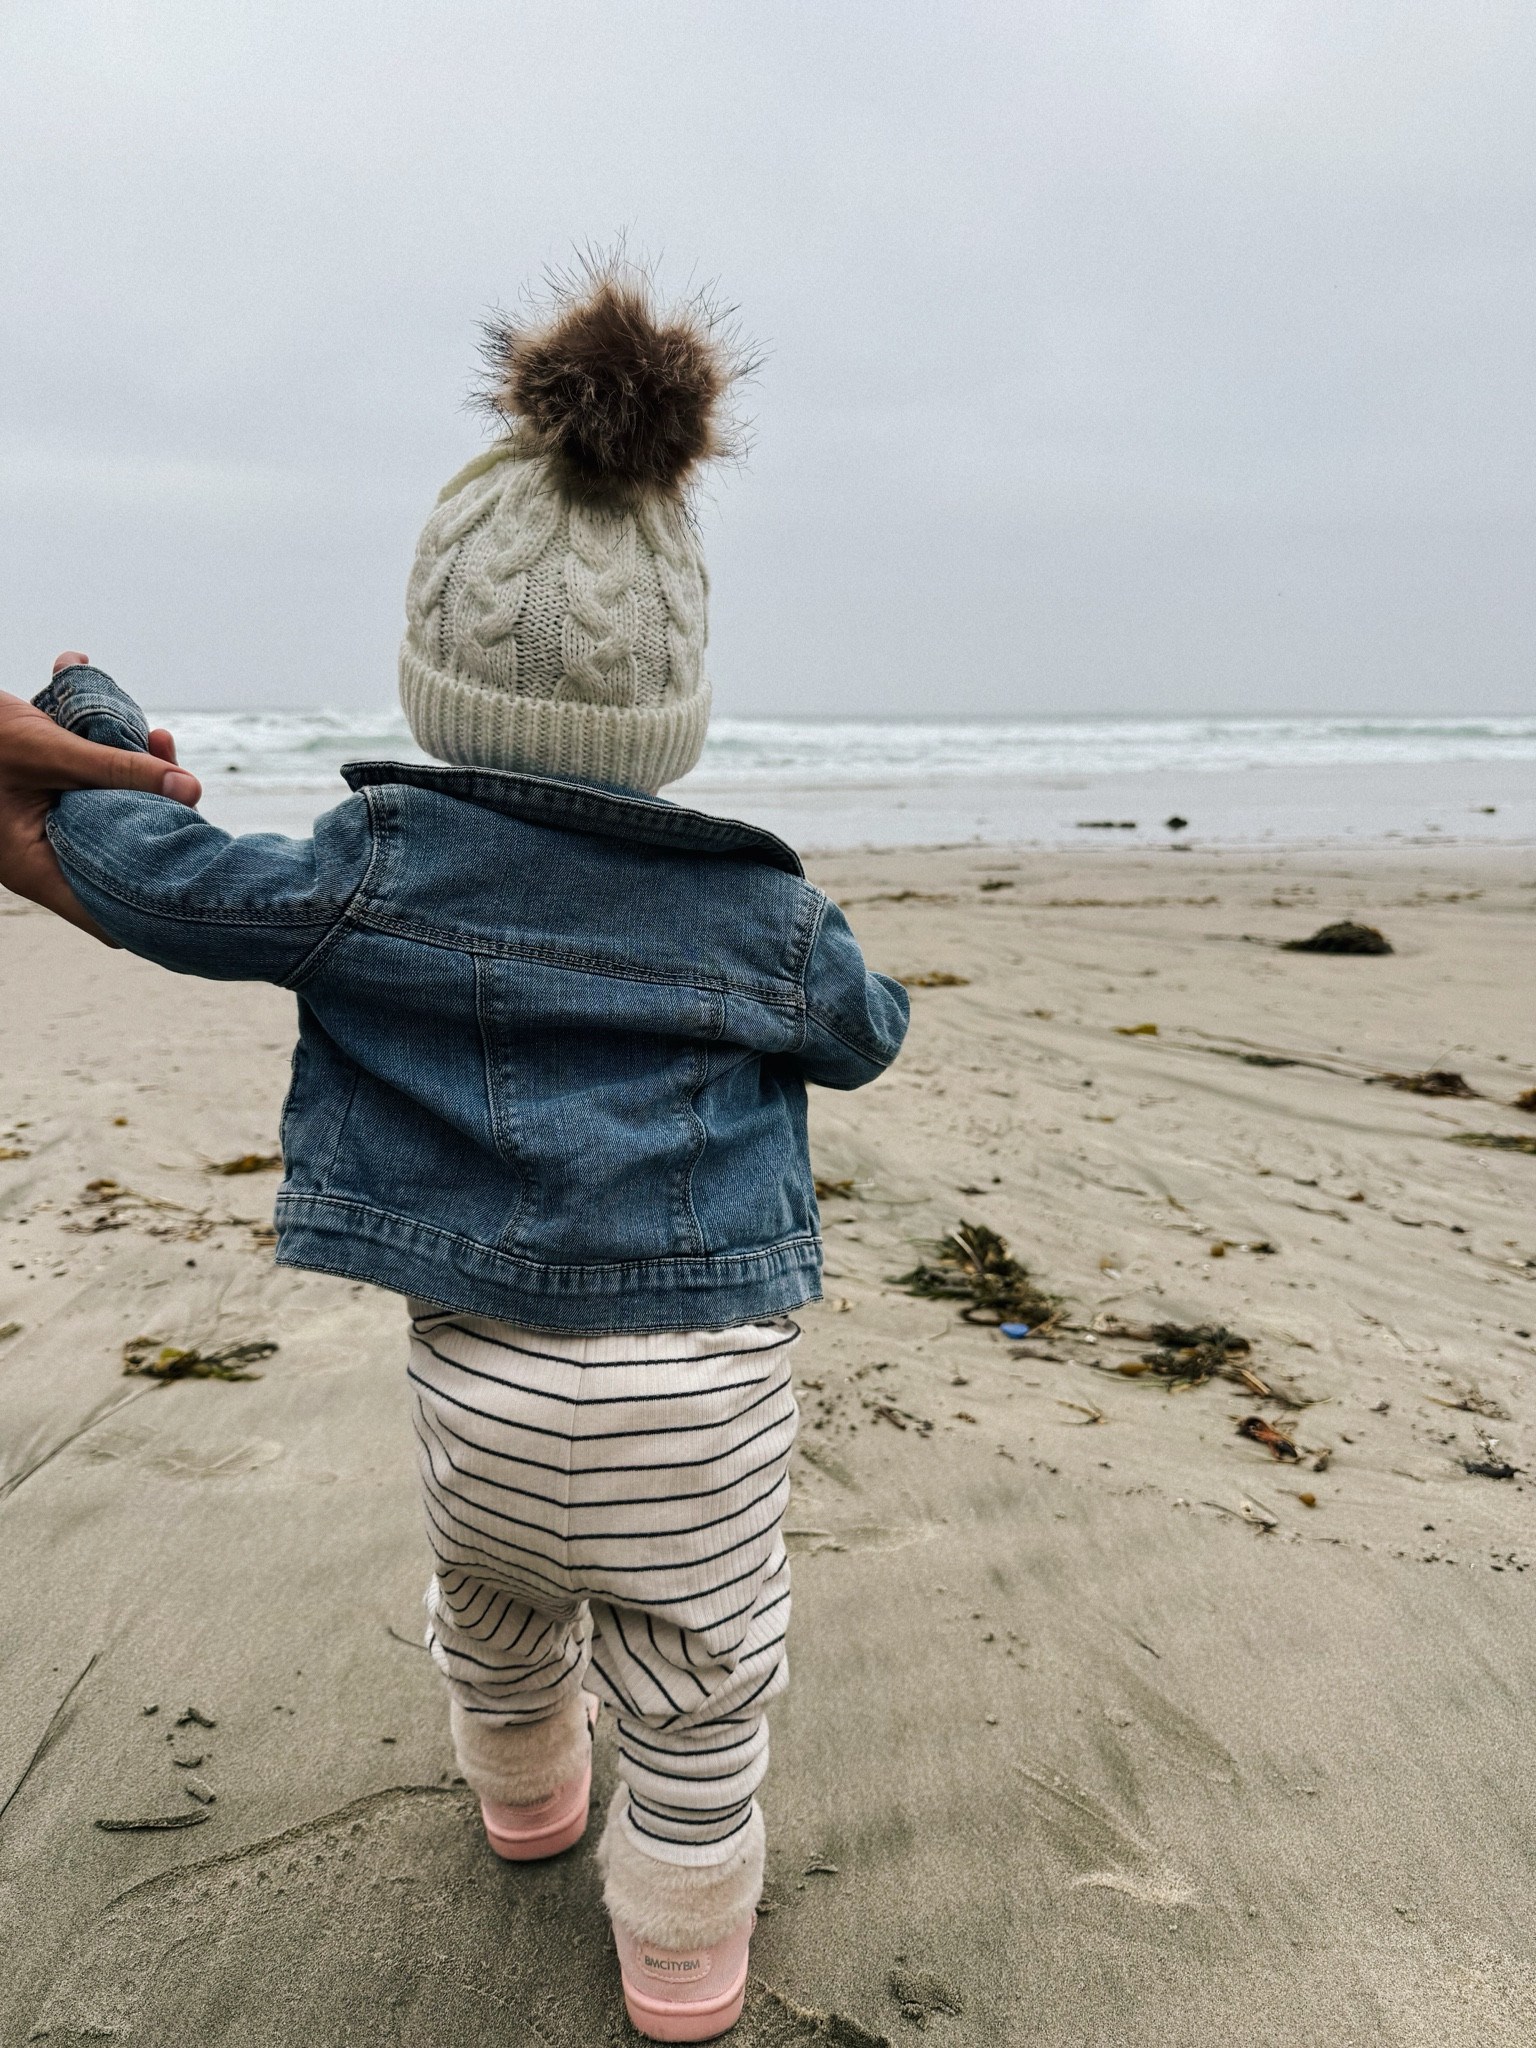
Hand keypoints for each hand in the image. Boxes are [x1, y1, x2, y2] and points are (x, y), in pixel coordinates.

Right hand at [0, 652, 202, 941]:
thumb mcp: (48, 750)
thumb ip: (116, 770)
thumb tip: (191, 789)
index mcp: (35, 867)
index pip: (109, 919)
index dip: (155, 910)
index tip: (199, 882)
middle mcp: (46, 857)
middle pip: (123, 860)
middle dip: (160, 822)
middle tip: (182, 778)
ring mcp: (51, 829)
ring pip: (118, 820)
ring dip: (145, 784)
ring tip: (159, 738)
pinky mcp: (57, 800)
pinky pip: (102, 794)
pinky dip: (121, 766)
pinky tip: (139, 730)